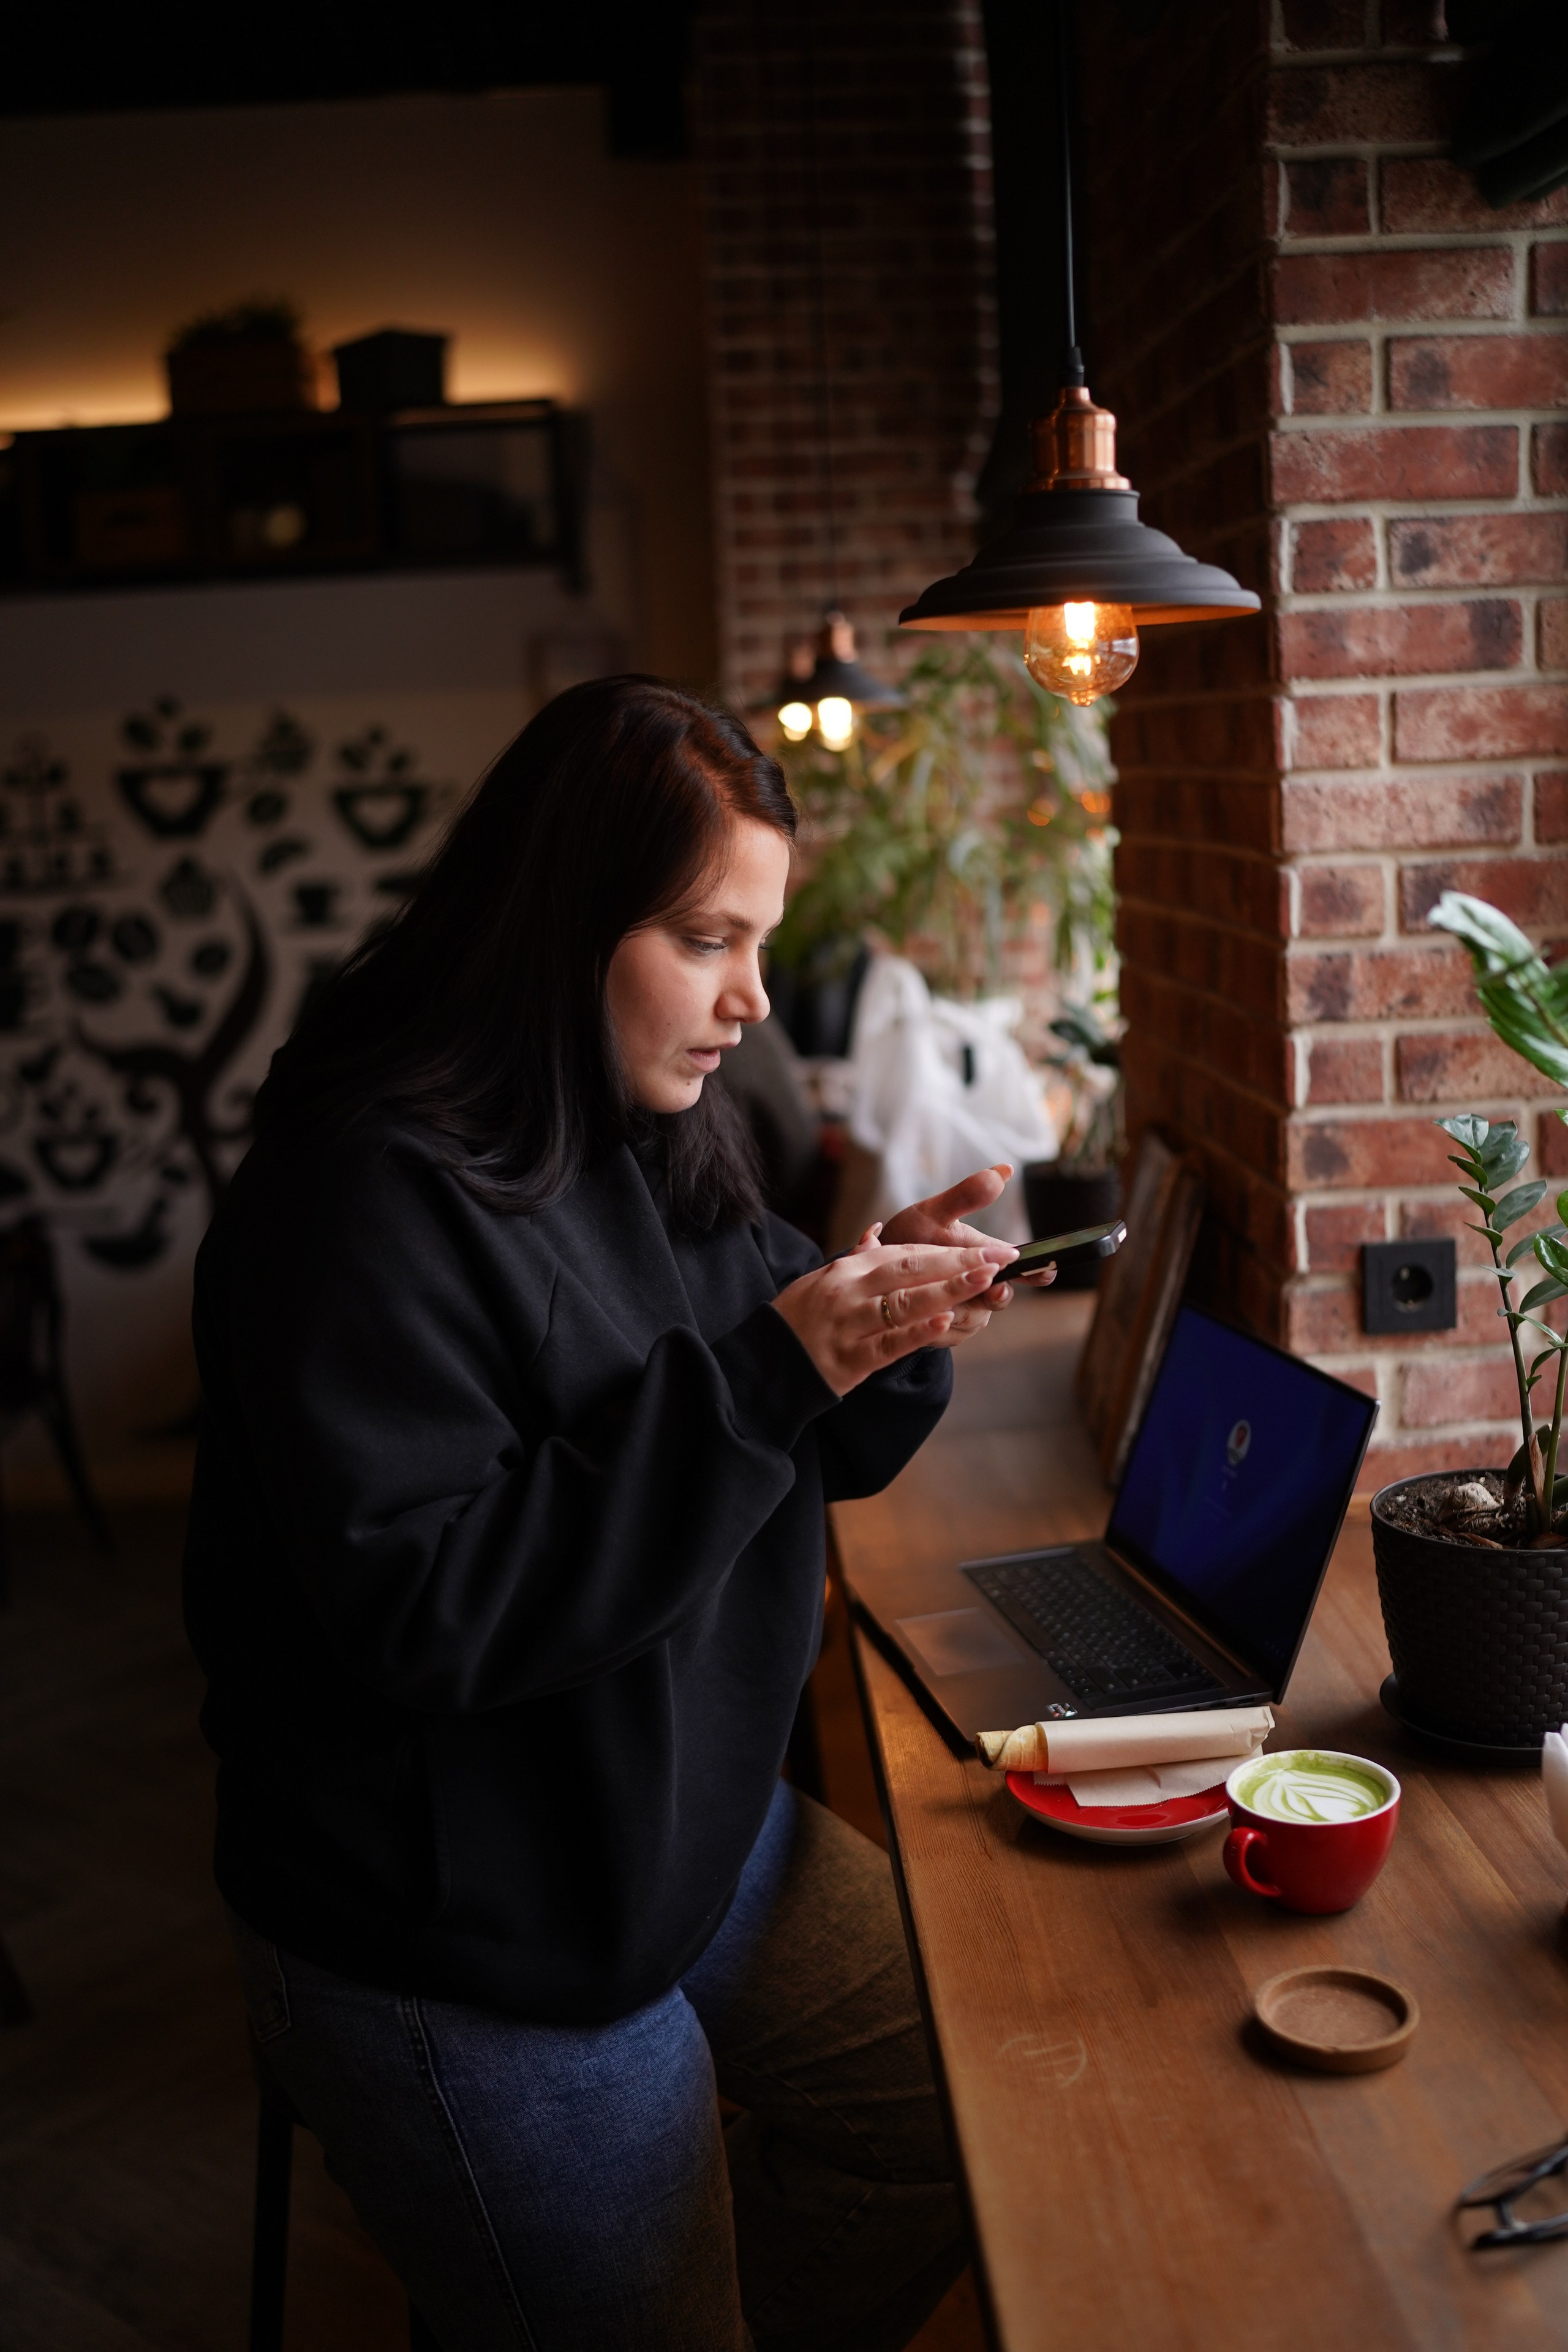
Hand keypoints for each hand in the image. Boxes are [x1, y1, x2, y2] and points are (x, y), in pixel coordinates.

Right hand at [773, 1238, 1018, 1396]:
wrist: (764, 1362)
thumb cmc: (798, 1318)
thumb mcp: (820, 1279)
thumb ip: (855, 1258)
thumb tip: (877, 1233)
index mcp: (847, 1268)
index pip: (906, 1254)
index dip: (950, 1252)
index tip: (989, 1251)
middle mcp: (848, 1290)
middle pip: (911, 1270)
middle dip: (959, 1264)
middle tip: (1001, 1259)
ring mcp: (849, 1324)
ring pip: (905, 1304)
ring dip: (948, 1290)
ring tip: (984, 1281)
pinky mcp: (849, 1360)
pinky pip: (888, 1343)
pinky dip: (917, 1334)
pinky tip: (945, 1323)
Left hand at [881, 1162, 1056, 1335]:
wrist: (872, 1271)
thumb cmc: (908, 1237)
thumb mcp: (933, 1215)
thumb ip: (966, 1197)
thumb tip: (1003, 1170)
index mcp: (985, 1258)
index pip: (1025, 1268)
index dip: (1039, 1271)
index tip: (1044, 1270)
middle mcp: (981, 1288)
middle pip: (999, 1299)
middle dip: (995, 1295)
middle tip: (994, 1288)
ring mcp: (964, 1312)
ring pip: (973, 1320)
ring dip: (955, 1309)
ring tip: (934, 1298)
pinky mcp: (943, 1333)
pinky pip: (947, 1335)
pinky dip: (932, 1324)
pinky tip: (915, 1315)